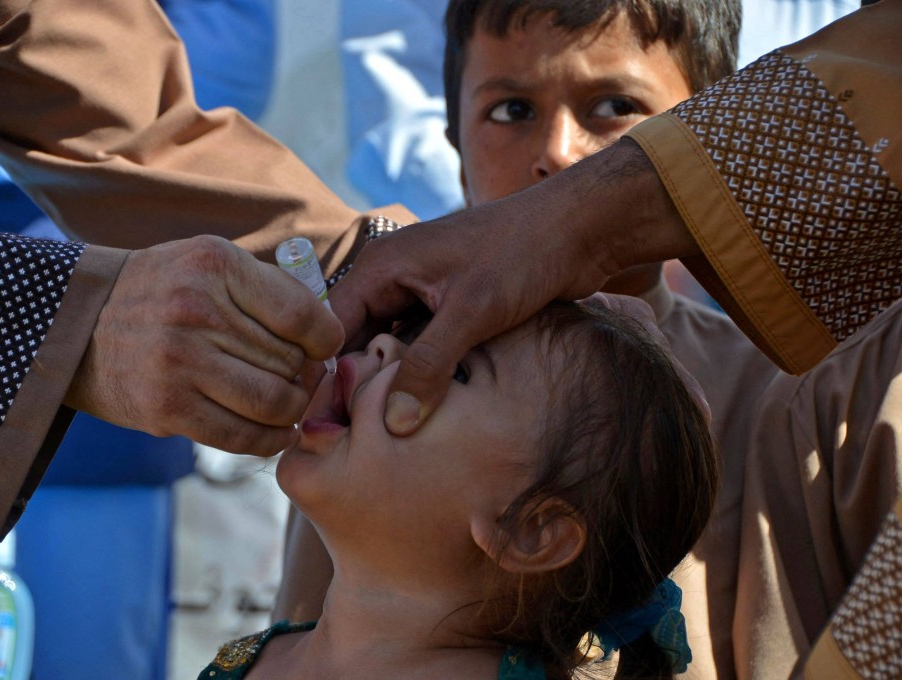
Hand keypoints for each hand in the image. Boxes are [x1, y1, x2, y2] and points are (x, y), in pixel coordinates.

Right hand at [66, 235, 343, 454]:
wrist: (77, 323)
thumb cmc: (160, 291)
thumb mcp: (206, 262)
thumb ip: (265, 288)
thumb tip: (326, 334)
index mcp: (215, 265)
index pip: (301, 314)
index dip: (326, 339)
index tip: (324, 347)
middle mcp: (197, 310)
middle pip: (289, 361)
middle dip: (306, 376)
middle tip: (302, 379)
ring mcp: (179, 361)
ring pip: (273, 401)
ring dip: (292, 410)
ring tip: (289, 405)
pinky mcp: (166, 407)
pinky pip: (240, 435)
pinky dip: (269, 439)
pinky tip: (276, 431)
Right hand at [331, 139, 695, 435]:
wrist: (577, 229)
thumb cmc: (522, 254)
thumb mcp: (470, 312)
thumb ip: (429, 366)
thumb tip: (395, 424)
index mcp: (382, 266)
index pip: (328, 325)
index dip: (323, 374)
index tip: (325, 424)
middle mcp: (392, 276)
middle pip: (353, 338)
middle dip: (352, 382)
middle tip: (349, 437)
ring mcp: (420, 291)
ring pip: (386, 345)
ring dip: (386, 380)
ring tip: (377, 429)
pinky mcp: (447, 306)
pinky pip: (415, 345)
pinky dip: (414, 371)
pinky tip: (416, 406)